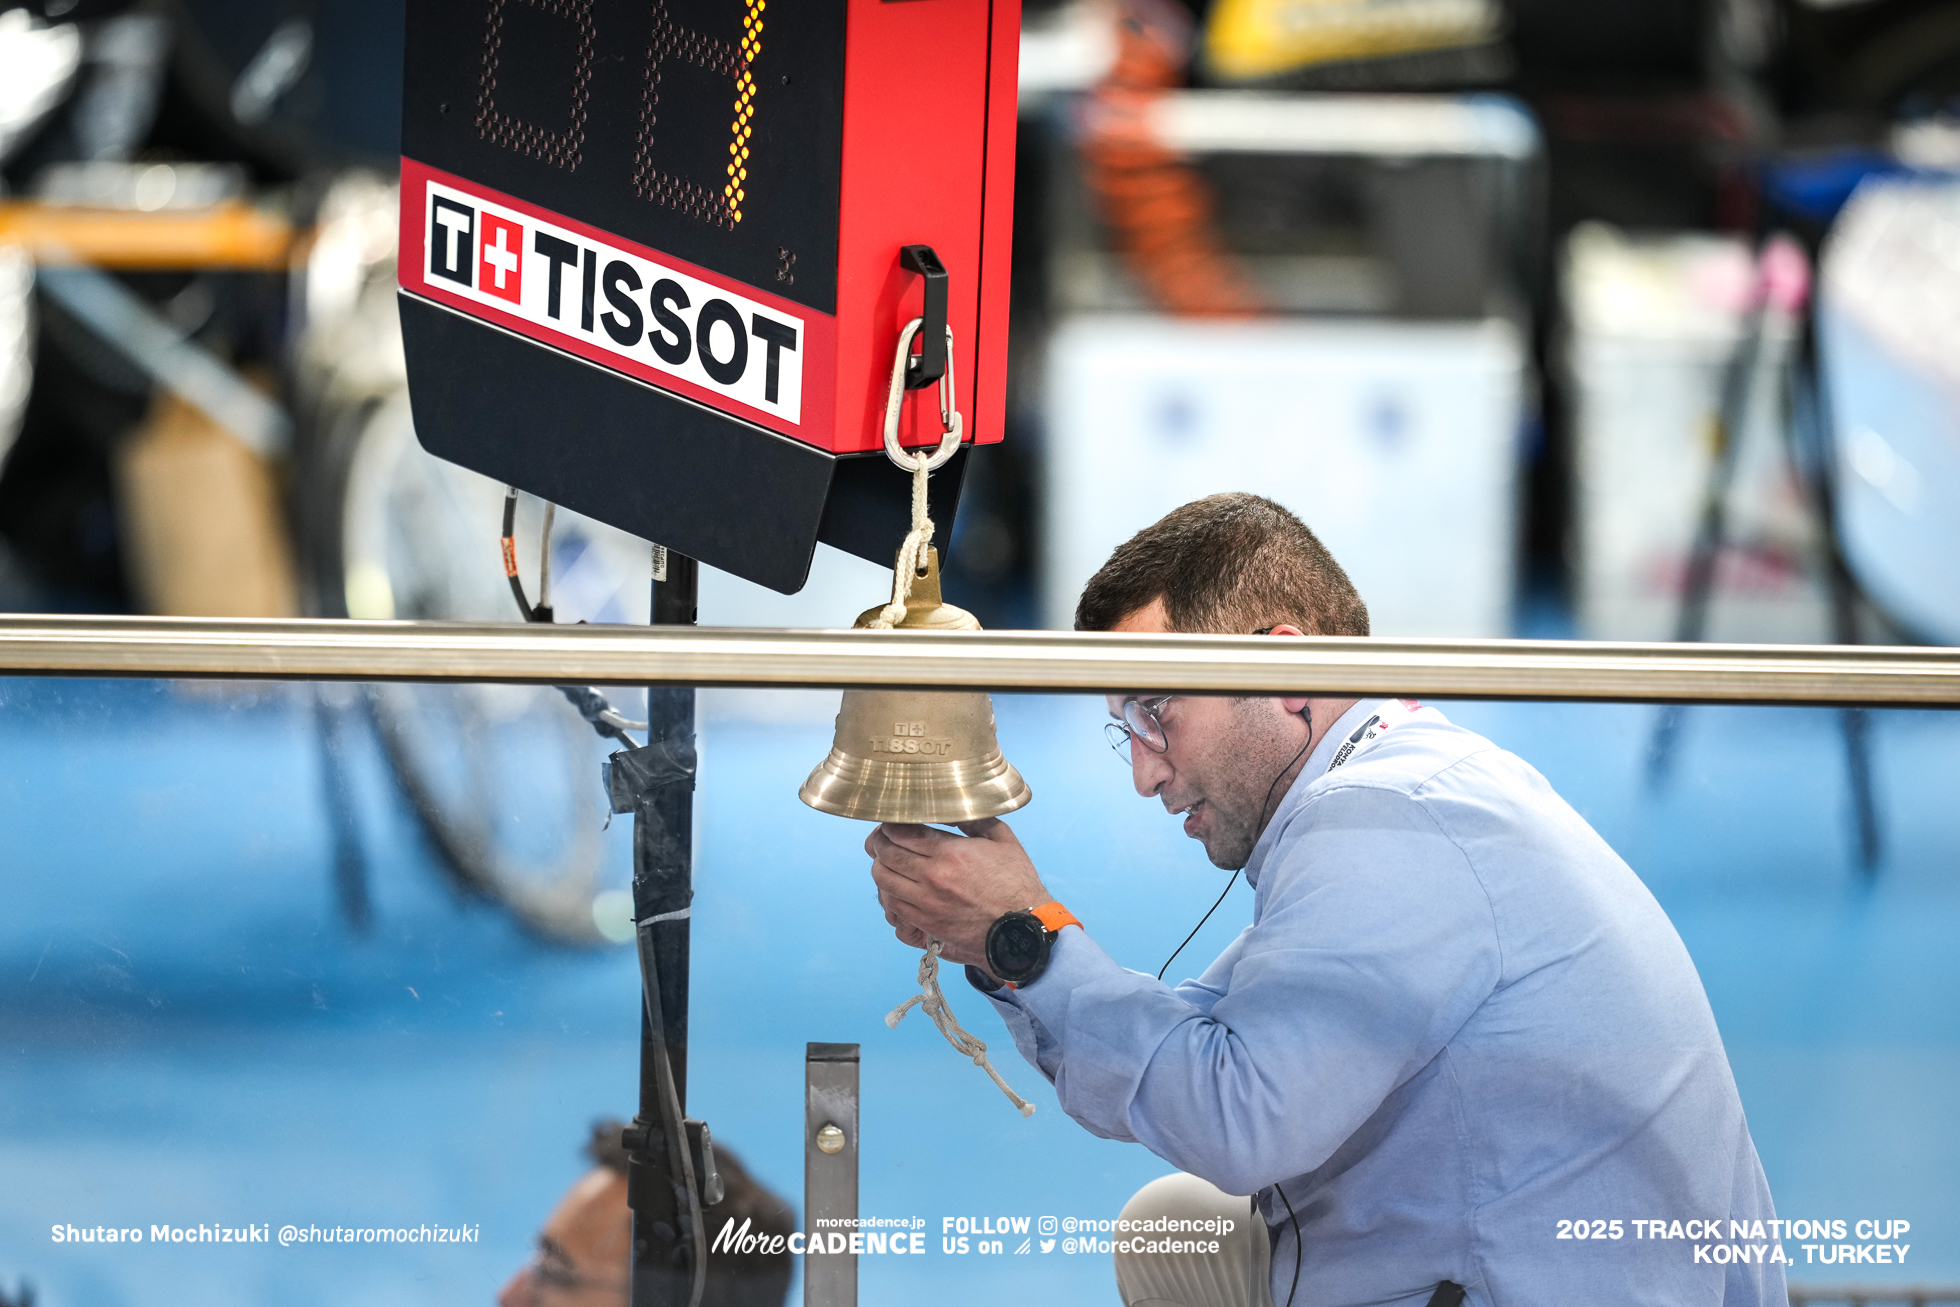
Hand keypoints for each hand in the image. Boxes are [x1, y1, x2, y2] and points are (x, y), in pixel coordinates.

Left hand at [867, 819, 1048, 967]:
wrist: (1023, 928)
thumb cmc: (1016, 883)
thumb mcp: (1001, 839)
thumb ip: (972, 819)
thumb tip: (946, 810)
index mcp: (951, 853)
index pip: (901, 832)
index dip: (890, 824)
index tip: (893, 822)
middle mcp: (934, 877)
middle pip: (885, 854)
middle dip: (879, 841)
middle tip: (883, 838)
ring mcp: (927, 902)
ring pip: (883, 878)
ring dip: (880, 865)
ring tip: (886, 859)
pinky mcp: (926, 922)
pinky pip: (892, 904)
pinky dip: (888, 891)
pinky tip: (896, 884)